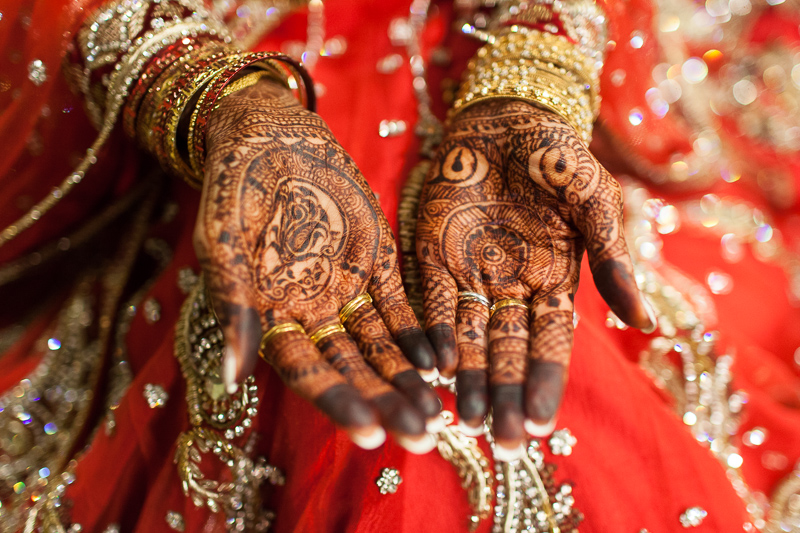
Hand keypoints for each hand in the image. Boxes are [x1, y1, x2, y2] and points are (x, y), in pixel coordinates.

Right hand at [194, 78, 440, 451]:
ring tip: (440, 412)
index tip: (371, 436)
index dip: (338, 403)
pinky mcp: (376, 265)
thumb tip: (231, 378)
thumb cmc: (234, 187)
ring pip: (381, 346)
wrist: (271, 134)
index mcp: (270, 319)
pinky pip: (400, 308)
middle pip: (352, 370)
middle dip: (386, 404)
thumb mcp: (224, 242)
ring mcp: (346, 292)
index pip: (308, 373)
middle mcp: (311, 315)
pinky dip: (420, 334)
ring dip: (409, 378)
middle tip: (423, 437)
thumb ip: (234, 306)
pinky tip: (444, 362)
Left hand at [416, 100, 655, 455]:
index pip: (551, 344)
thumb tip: (643, 322)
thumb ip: (612, 260)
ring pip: (468, 336)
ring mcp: (470, 274)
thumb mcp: (595, 203)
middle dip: (506, 396)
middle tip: (503, 442)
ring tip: (466, 419)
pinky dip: (432, 332)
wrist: (507, 117)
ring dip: (468, 377)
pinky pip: (431, 300)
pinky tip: (434, 364)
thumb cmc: (559, 158)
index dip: (547, 382)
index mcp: (553, 282)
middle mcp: (510, 288)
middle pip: (508, 351)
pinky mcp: (432, 255)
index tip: (543, 424)